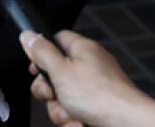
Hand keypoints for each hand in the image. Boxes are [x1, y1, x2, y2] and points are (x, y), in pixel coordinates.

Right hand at [20, 31, 154, 126]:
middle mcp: (89, 66)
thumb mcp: (60, 70)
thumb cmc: (100, 95)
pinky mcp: (97, 108)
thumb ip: (41, 52)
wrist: (126, 124)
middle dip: (49, 92)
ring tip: (73, 114)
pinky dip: (74, 121)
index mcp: (82, 49)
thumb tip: (27, 35)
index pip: (56, 40)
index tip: (35, 68)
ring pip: (62, 99)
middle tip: (54, 95)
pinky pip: (74, 113)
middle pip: (55, 74)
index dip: (41, 53)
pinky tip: (81, 122)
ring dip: (61, 111)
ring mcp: (94, 89)